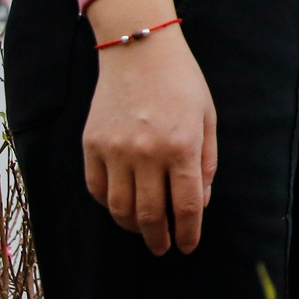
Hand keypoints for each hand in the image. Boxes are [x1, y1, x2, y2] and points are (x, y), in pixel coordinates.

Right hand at [82, 0, 216, 254]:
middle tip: (163, 248)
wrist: (139, 49)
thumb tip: (199, 204)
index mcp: (181, 146)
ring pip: (120, 209)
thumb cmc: (181, 82)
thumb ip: (206, 163)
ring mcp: (115, 150)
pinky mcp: (91, 145)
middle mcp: (146, 153)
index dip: (188, 233)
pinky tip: (120, 207)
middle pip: (150, 215)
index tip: (187, 247)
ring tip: (143, 232)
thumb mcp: (207, 118)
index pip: (185, 206)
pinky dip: (108, 205)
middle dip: (159, 239)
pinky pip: (97, 189)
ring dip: (132, 228)